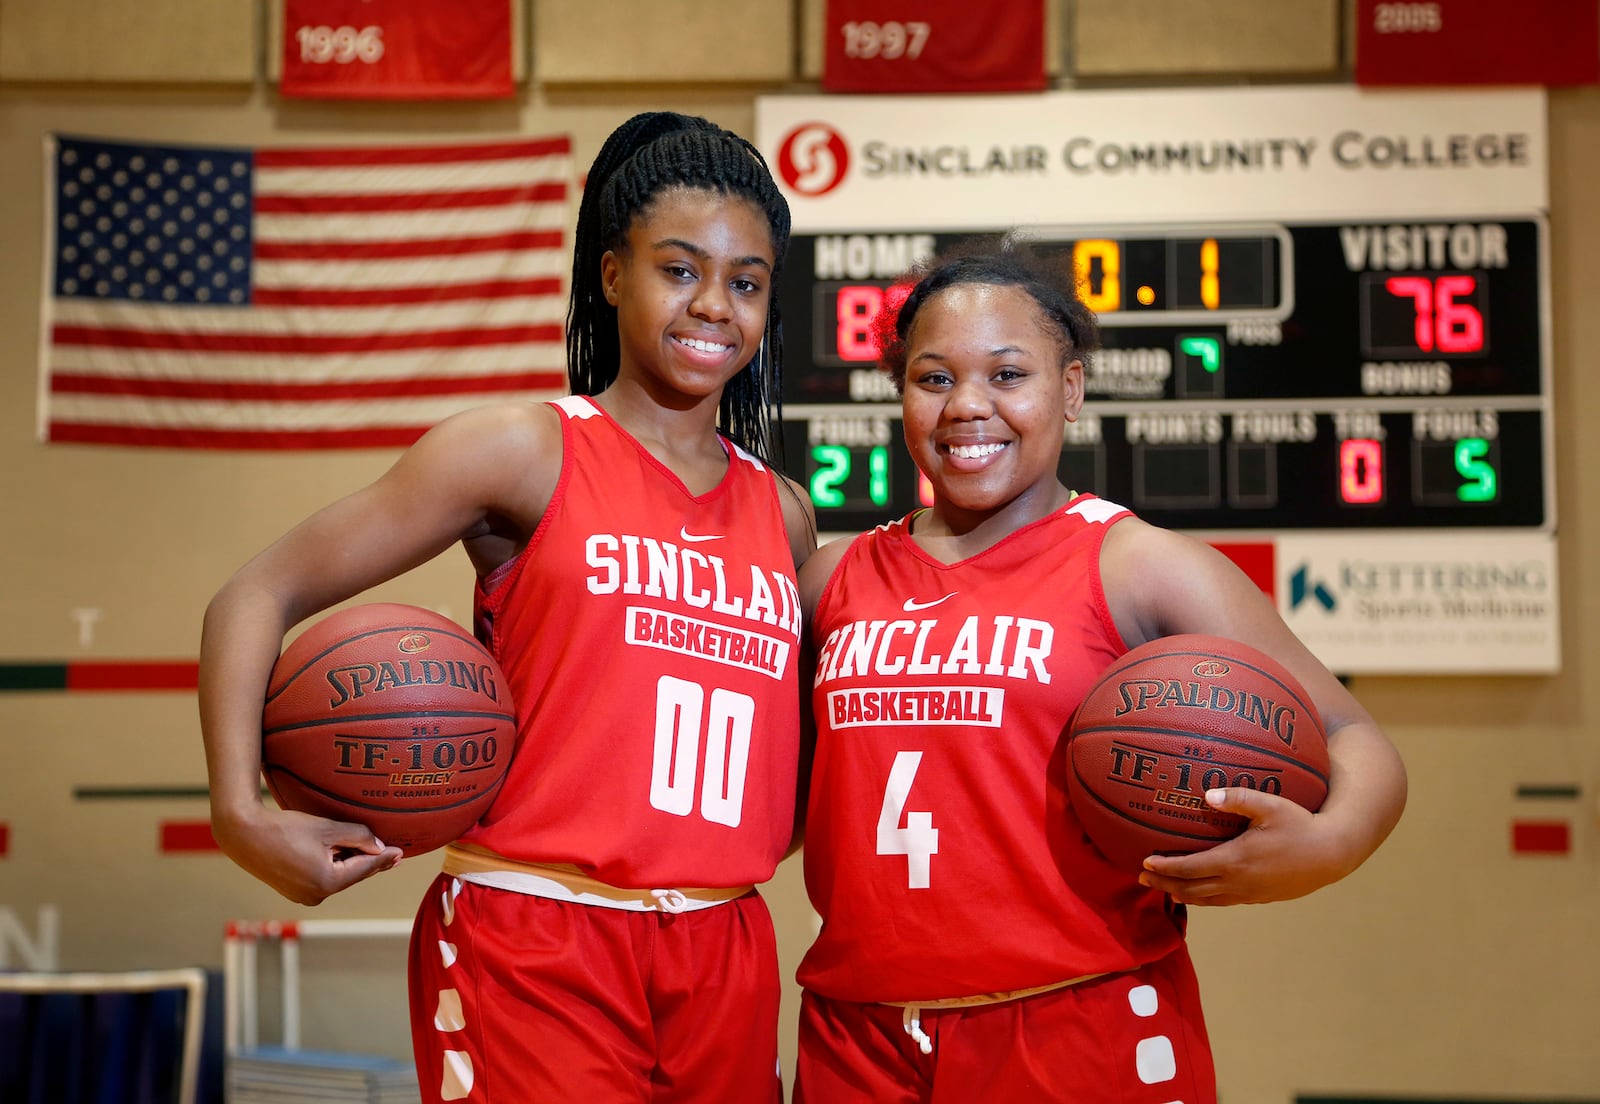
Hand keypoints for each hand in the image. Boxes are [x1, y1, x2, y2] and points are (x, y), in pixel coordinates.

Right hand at [213, 804, 402, 905]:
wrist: (245, 835)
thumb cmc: (286, 828)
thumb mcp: (328, 828)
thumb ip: (359, 837)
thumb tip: (379, 846)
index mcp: (327, 881)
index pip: (365, 868)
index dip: (384, 858)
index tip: (401, 853)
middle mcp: (316, 895)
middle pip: (352, 875)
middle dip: (372, 863)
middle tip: (394, 855)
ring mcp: (303, 896)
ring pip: (338, 877)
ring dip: (352, 863)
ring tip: (373, 852)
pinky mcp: (293, 891)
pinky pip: (323, 878)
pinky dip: (335, 867)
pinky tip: (345, 856)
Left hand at [1137, 788, 1349, 906]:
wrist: (1331, 854)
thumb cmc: (1300, 825)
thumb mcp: (1270, 805)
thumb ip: (1238, 798)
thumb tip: (1206, 795)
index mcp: (1235, 860)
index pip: (1190, 869)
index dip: (1165, 868)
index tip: (1145, 863)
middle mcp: (1238, 882)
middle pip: (1191, 890)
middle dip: (1164, 885)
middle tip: (1142, 879)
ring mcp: (1249, 894)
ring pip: (1207, 900)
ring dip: (1182, 895)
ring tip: (1164, 889)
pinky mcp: (1259, 898)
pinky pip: (1224, 902)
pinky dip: (1204, 899)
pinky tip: (1199, 892)